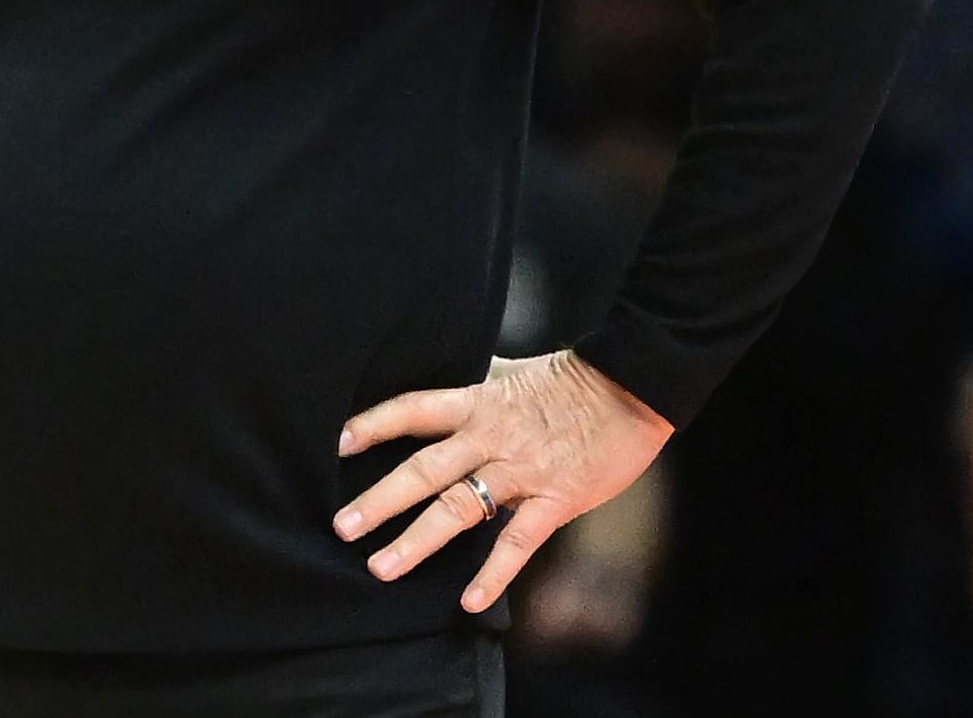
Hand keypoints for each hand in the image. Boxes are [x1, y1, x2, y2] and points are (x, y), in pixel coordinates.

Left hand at [332, 350, 672, 613]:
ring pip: (459, 508)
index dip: (375, 424)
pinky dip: (493, 574)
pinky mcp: (554, 500)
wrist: (634, 388)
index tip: (338, 443)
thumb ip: (478, 382)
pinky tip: (468, 601)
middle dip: (380, 499)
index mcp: (479, 402)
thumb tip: (447, 376)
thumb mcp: (514, 370)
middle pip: (425, 469)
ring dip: (418, 540)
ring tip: (381, 567)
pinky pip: (518, 542)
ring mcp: (521, 472)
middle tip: (342, 527)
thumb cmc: (574, 380)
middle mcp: (491, 438)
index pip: (415, 410)